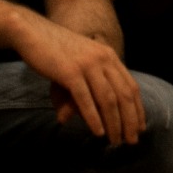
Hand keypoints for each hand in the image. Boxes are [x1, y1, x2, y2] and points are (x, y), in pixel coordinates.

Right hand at [9, 11, 145, 144]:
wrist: (32, 32)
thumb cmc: (54, 52)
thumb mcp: (76, 68)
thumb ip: (82, 89)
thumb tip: (70, 117)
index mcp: (109, 56)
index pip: (131, 86)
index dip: (137, 108)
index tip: (140, 127)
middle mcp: (104, 59)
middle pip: (124, 95)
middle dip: (130, 120)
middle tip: (131, 141)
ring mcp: (88, 65)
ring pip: (108, 99)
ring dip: (114, 123)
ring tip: (115, 141)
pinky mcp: (70, 72)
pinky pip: (86, 99)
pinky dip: (94, 118)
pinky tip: (98, 132)